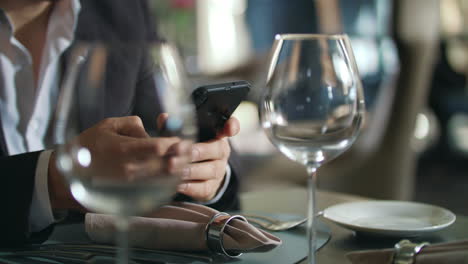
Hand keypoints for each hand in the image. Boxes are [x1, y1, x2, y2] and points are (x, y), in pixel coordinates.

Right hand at [48, 116, 187, 209]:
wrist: (69, 177)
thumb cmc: (88, 147)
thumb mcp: (107, 125)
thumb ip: (133, 124)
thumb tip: (151, 131)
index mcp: (123, 150)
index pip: (157, 147)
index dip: (173, 142)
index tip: (179, 139)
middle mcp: (129, 169)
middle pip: (166, 165)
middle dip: (179, 156)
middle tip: (186, 150)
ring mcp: (131, 185)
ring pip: (164, 179)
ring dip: (176, 170)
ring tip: (180, 161)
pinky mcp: (131, 195)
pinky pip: (156, 190)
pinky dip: (166, 182)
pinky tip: (169, 175)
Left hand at [177, 117, 239, 201]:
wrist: (197, 176)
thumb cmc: (190, 150)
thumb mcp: (185, 137)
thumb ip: (176, 127)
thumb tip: (164, 118)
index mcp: (217, 136)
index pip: (229, 128)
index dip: (231, 126)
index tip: (228, 128)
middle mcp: (221, 153)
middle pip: (218, 150)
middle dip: (199, 150)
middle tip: (180, 149)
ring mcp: (218, 171)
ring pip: (211, 170)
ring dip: (191, 169)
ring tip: (173, 168)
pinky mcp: (211, 187)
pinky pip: (203, 188)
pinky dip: (190, 186)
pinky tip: (177, 184)